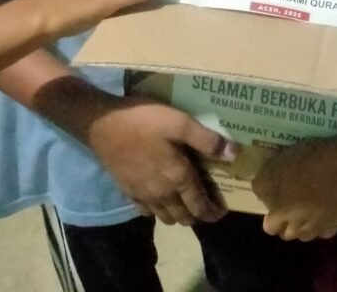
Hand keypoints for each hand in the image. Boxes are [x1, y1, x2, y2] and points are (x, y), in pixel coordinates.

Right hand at [87, 94, 238, 224]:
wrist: (102, 124)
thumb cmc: (144, 120)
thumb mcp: (180, 122)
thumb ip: (207, 140)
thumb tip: (234, 155)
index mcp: (178, 177)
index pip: (199, 205)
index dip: (212, 212)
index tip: (222, 212)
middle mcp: (161, 193)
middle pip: (183, 217)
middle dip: (198, 216)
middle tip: (207, 207)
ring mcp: (142, 195)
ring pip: (165, 217)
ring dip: (178, 215)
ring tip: (186, 203)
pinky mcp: (126, 190)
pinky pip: (146, 211)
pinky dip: (157, 210)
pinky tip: (159, 199)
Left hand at [252, 138, 336, 240]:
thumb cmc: (317, 154)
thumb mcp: (288, 155)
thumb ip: (273, 172)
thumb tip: (267, 182)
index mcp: (277, 200)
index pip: (259, 196)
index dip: (265, 191)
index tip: (273, 185)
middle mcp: (290, 217)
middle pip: (272, 227)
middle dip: (275, 217)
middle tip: (285, 202)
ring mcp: (311, 226)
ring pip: (296, 234)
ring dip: (296, 225)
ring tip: (304, 209)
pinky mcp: (330, 228)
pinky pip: (319, 233)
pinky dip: (320, 226)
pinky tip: (323, 212)